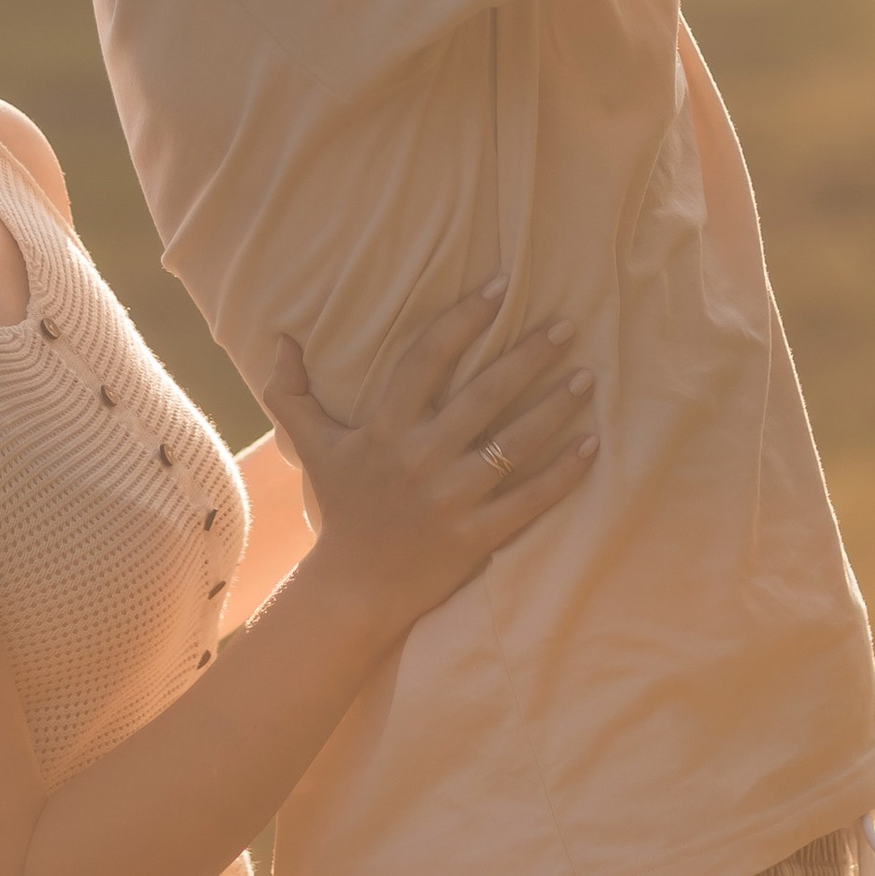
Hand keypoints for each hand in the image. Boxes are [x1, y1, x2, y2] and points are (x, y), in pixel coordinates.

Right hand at [264, 281, 595, 644]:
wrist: (354, 588)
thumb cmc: (341, 506)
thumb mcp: (311, 446)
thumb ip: (291, 391)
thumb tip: (281, 337)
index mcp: (386, 428)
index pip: (428, 358)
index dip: (464, 319)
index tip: (501, 287)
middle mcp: (421, 458)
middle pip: (484, 394)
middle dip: (529, 355)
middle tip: (567, 324)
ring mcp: (452, 498)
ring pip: (514, 443)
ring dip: (556, 407)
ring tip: (589, 375)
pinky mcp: (477, 536)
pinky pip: (529, 500)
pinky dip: (564, 473)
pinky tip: (592, 444)